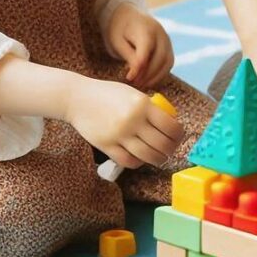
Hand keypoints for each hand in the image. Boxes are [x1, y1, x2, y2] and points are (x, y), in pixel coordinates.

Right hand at [66, 77, 184, 168]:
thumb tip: (170, 123)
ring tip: (160, 157)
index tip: (178, 136)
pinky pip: (129, 161)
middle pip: (162, 144)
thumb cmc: (108, 94)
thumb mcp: (133, 93)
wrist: (77, 98)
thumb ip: (150, 108)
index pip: (170, 126)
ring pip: (147, 156)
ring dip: (158, 159)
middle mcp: (132, 120)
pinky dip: (138, 163)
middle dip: (170, 150)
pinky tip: (141, 158)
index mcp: (142, 104)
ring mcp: (119, 135)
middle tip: (170, 150)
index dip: (179, 135)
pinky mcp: (106, 146)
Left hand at [107, 3, 174, 88]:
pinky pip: (168, 63)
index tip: (129, 78)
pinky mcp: (169, 47)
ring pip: (167, 63)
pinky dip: (160, 74)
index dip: (139, 67)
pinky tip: (148, 80)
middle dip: (148, 74)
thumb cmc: (120, 29)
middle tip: (135, 83)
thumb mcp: (118, 41)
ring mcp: (167, 40)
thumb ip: (128, 56)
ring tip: (141, 84)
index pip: (146, 51)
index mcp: (146, 29)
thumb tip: (136, 75)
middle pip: (160, 58)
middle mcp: (161, 34)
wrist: (129, 16)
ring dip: (156, 76)